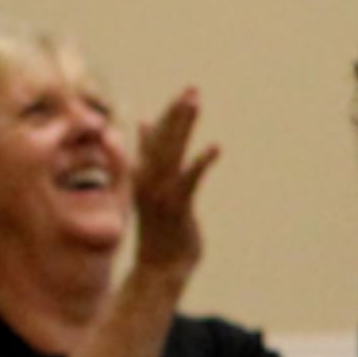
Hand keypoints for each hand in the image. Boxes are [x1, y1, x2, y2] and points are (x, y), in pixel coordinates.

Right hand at [128, 89, 217, 283]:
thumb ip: (149, 158)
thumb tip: (144, 125)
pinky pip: (189, 179)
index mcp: (142, 175)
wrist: (160, 266)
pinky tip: (215, 147)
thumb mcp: (152, 190)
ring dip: (184, 127)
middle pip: (163, 139)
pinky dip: (200, 162)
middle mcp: (148, 179)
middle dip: (178, 113)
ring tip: (195, 104)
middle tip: (192, 90)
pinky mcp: (176, 206)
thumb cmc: (161, 229)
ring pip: (172, 152)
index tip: (184, 94)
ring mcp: (160, 192)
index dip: (170, 115)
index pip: (155, 138)